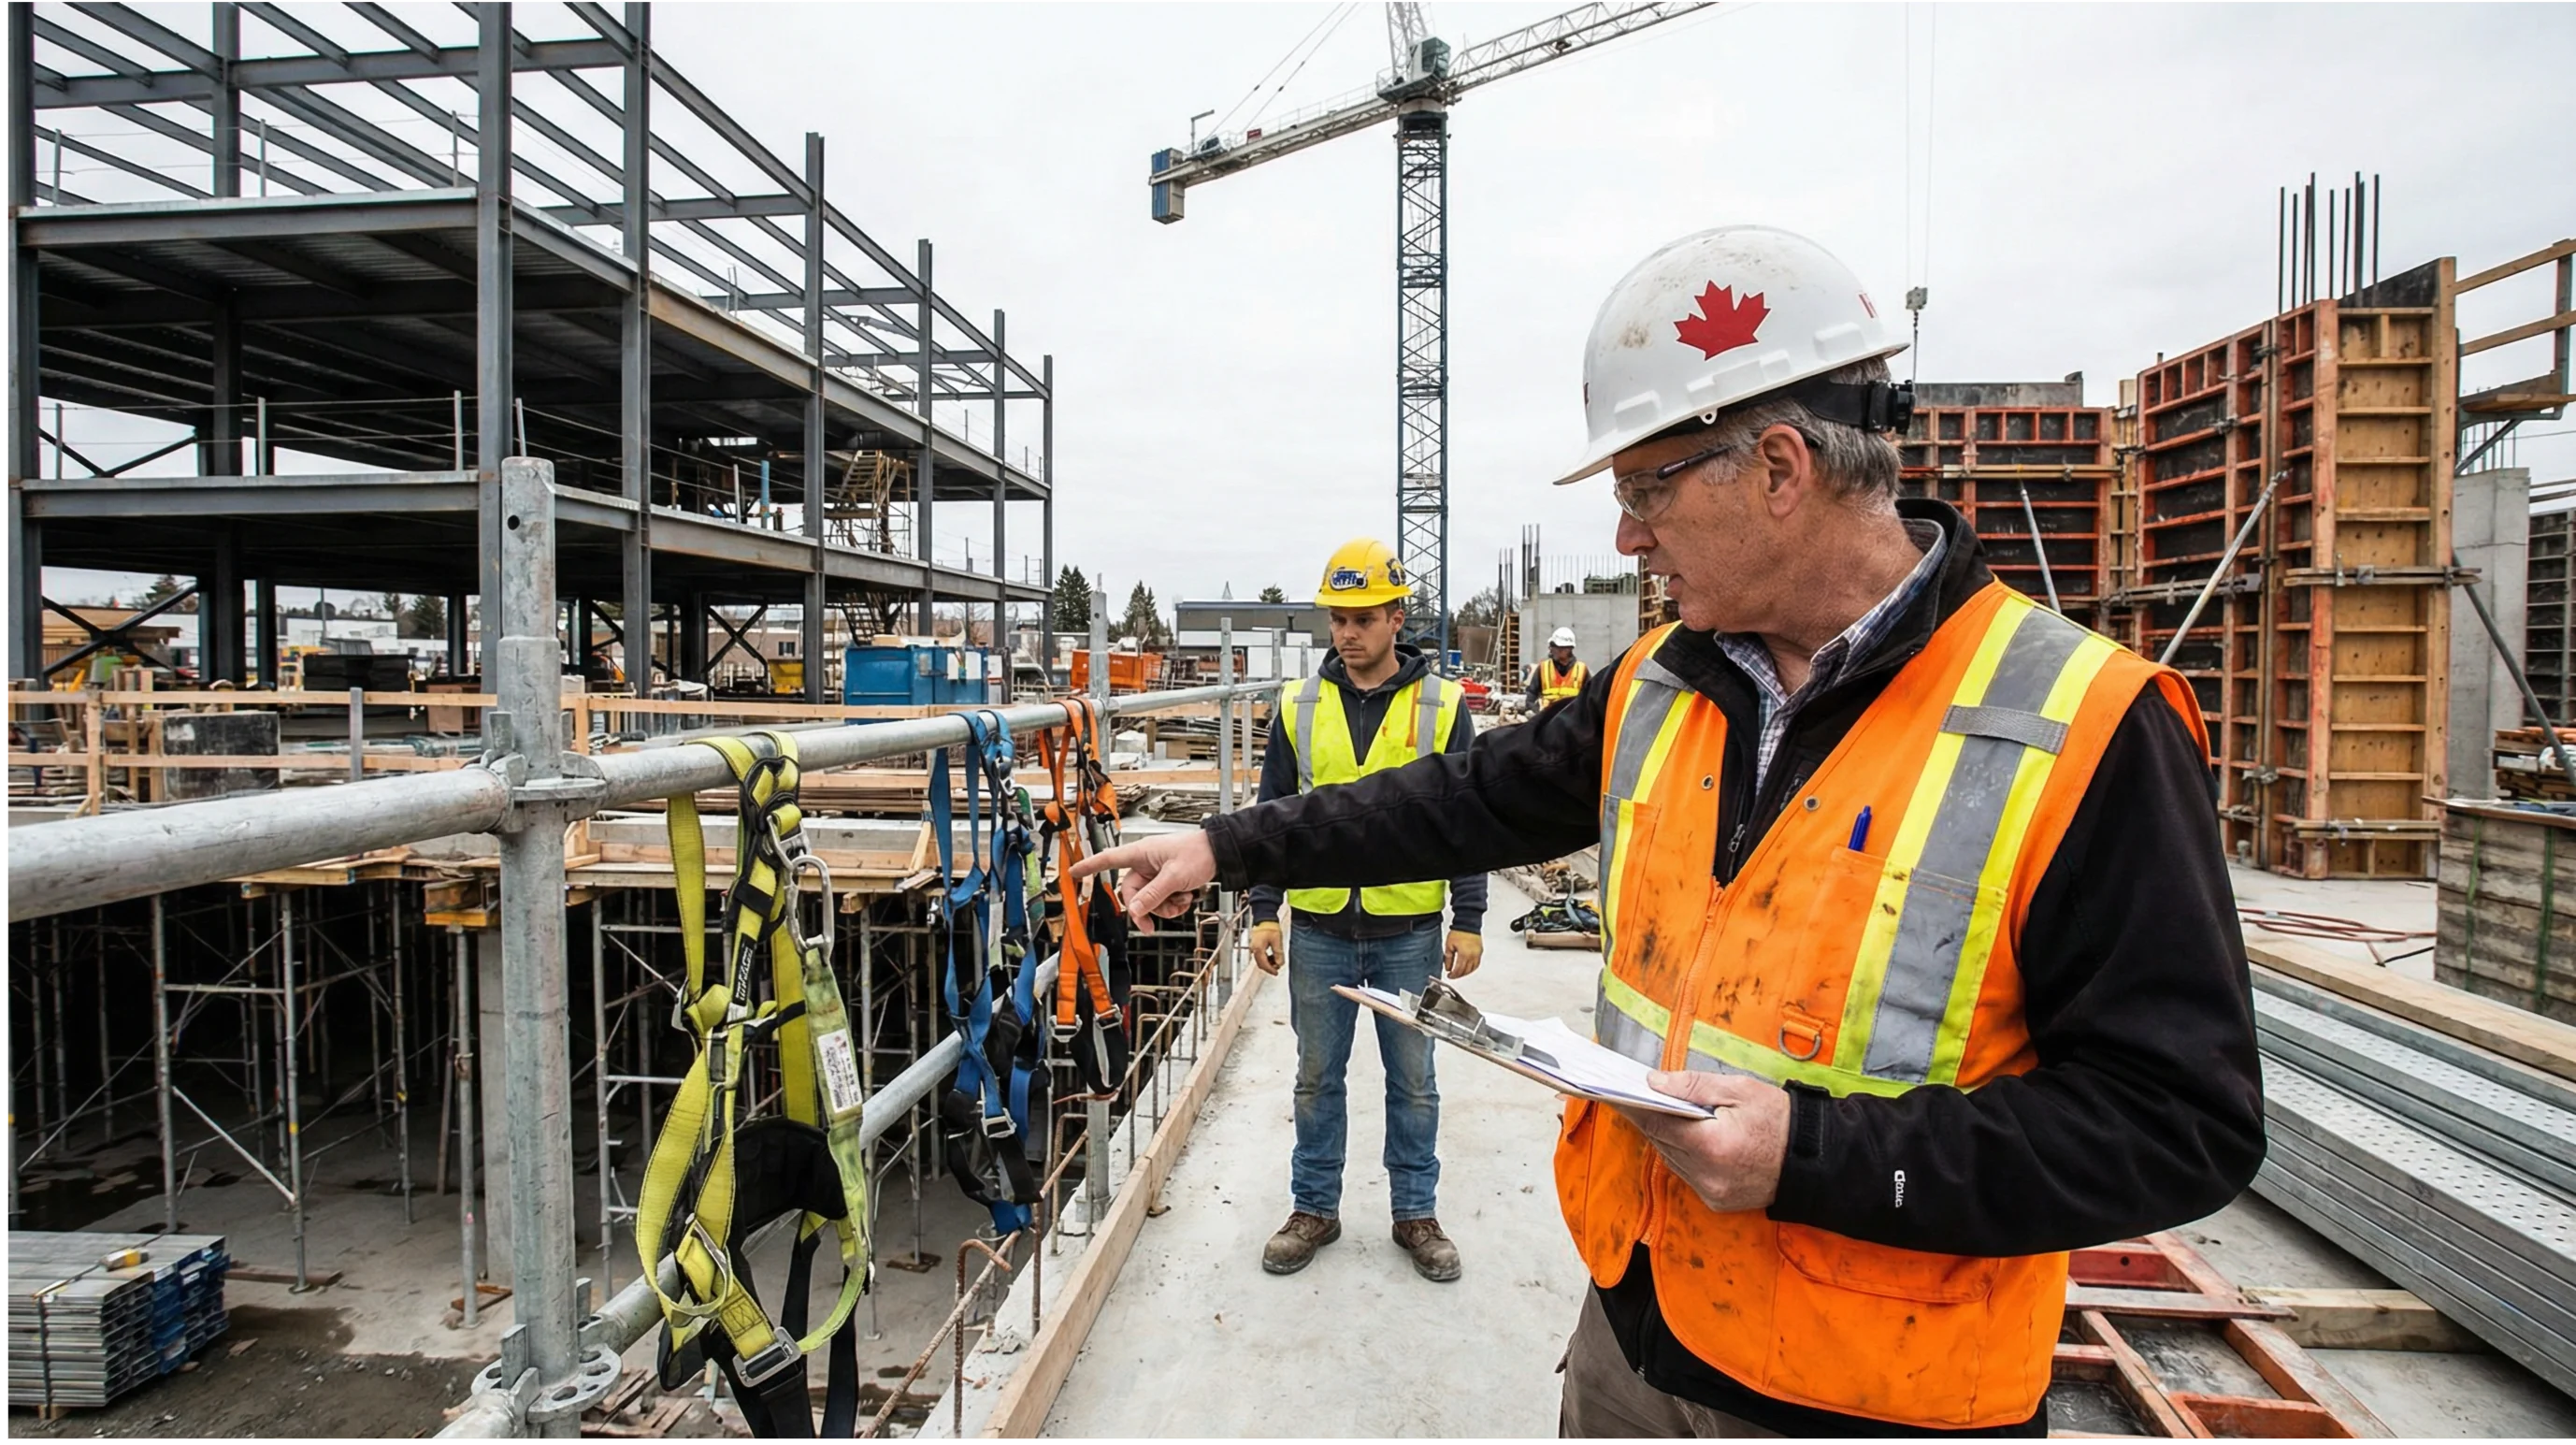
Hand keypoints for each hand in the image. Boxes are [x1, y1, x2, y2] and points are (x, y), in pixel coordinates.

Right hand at [1065, 830, 1215, 931]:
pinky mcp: (1166, 880)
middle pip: (1132, 893)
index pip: (1108, 859)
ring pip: (1148, 900)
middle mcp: (1145, 863)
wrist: (1221, 852)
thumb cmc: (1198, 853)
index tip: (1072, 873)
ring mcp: (1156, 873)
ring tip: (1182, 901)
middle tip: (1152, 926)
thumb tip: (1135, 910)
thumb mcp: (1175, 876)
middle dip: (1146, 909)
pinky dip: (1173, 903)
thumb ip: (1154, 894)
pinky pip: (1161, 899)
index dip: (1089, 866)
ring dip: (1164, 907)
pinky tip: (1187, 897)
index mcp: (1141, 854)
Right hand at [1248, 921, 1284, 973]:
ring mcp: (1253, 947)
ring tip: (1276, 961)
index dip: (1270, 970)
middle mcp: (1253, 949)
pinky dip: (1265, 959)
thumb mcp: (1277, 941)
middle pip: (1260, 964)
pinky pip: (1259, 956)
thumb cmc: (1270, 927)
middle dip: (1269, 967)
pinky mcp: (1255, 945)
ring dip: (1267, 963)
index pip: (1264, 964)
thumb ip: (1278, 954)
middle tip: (1276, 969)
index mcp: (1258, 949)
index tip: (1276, 972)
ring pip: (1259, 960)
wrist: (1264, 918)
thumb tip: (1280, 963)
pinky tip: (1272, 956)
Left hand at [1443, 930, 1482, 978]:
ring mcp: (1478, 954)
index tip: (1449, 976)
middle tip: (1453, 975)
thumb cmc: (1458, 932)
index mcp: (1464, 954)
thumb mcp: (1449, 945)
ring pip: (1472, 969)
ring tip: (1460, 973)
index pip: (1459, 969)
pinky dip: (1472, 968)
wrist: (1467, 924)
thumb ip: (1448, 958)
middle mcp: (1472, 955)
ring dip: (1466, 973)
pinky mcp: (1480, 951)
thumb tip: (1448, 968)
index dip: (1453, 975)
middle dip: (1459, 975)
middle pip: (1466, 971)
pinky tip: (1468, 968)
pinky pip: (1477, 964)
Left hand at [1612, 1072, 1791, 1213]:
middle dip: (1644, 1116)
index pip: (1658, 1123)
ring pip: (1670, 1159)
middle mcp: (1709, 1176)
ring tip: (1648, 1109)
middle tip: (1626, 1093)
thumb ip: (1694, 1086)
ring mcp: (1712, 1193)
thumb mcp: (1741, 1090)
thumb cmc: (1781, 1120)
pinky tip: (1678, 1134)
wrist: (1815, 1160)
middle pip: (1661, 1142)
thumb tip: (1654, 1082)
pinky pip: (1686, 1173)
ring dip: (1661, 1135)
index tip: (1613, 1090)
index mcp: (1714, 1145)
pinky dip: (1679, 1153)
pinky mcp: (1717, 1201)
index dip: (1633, 1105)